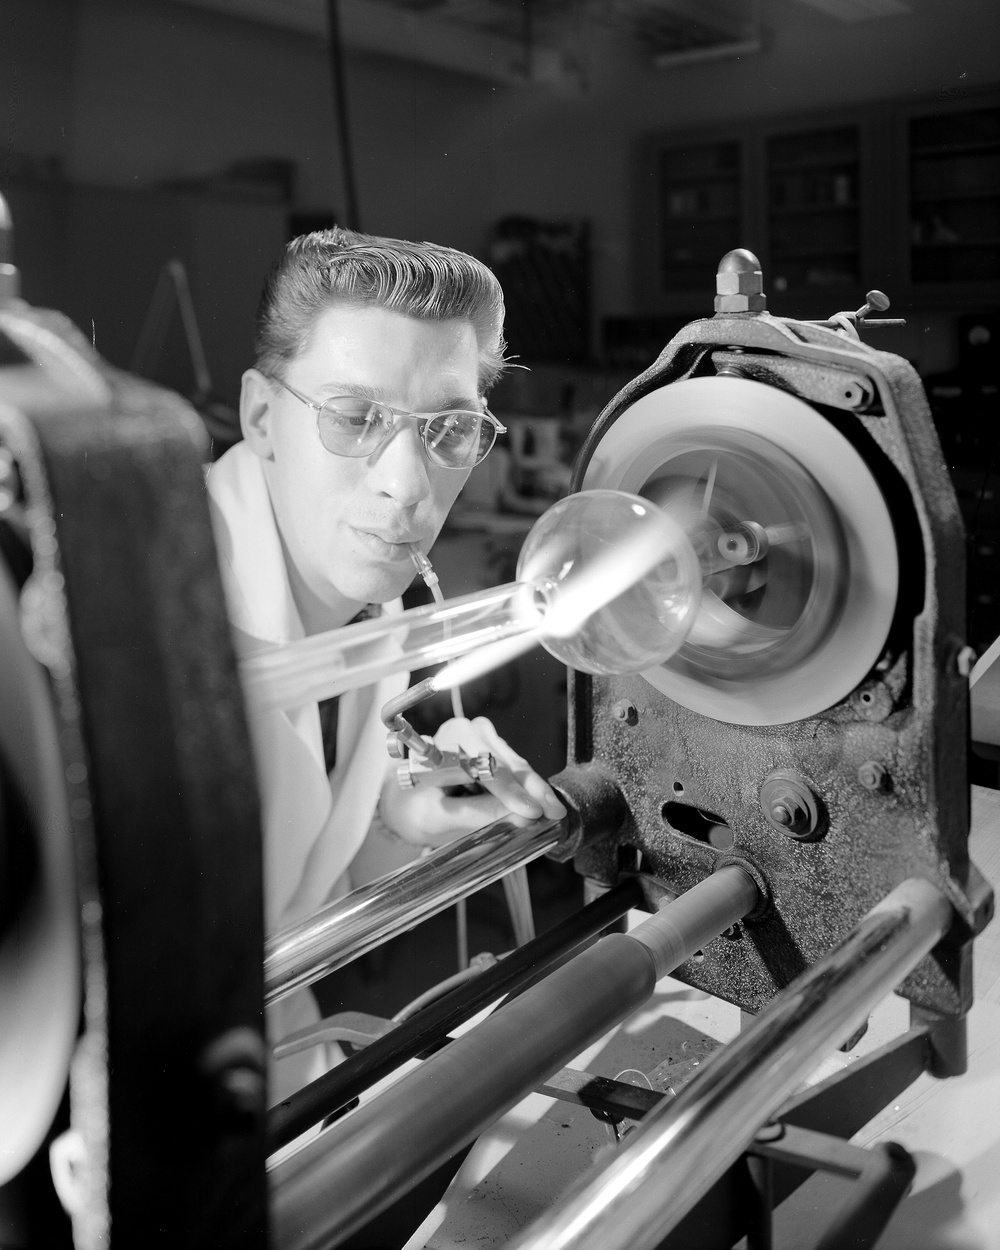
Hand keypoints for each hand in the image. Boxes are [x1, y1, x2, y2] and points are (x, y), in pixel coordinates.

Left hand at [379, 716, 566, 846]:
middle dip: (531, 789)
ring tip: (554, 811)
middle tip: (553, 813)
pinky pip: (517, 767)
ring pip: (515, 763)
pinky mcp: (494, 747)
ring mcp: (480, 737)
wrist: (407, 801)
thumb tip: (521, 816)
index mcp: (440, 745)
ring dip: (535, 788)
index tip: (530, 811)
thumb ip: (477, 814)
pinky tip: (542, 802)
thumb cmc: (416, 807)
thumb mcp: (438, 817)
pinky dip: (530, 786)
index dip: (507, 789)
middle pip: (504, 761)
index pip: (479, 766)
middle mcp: (462, 732)